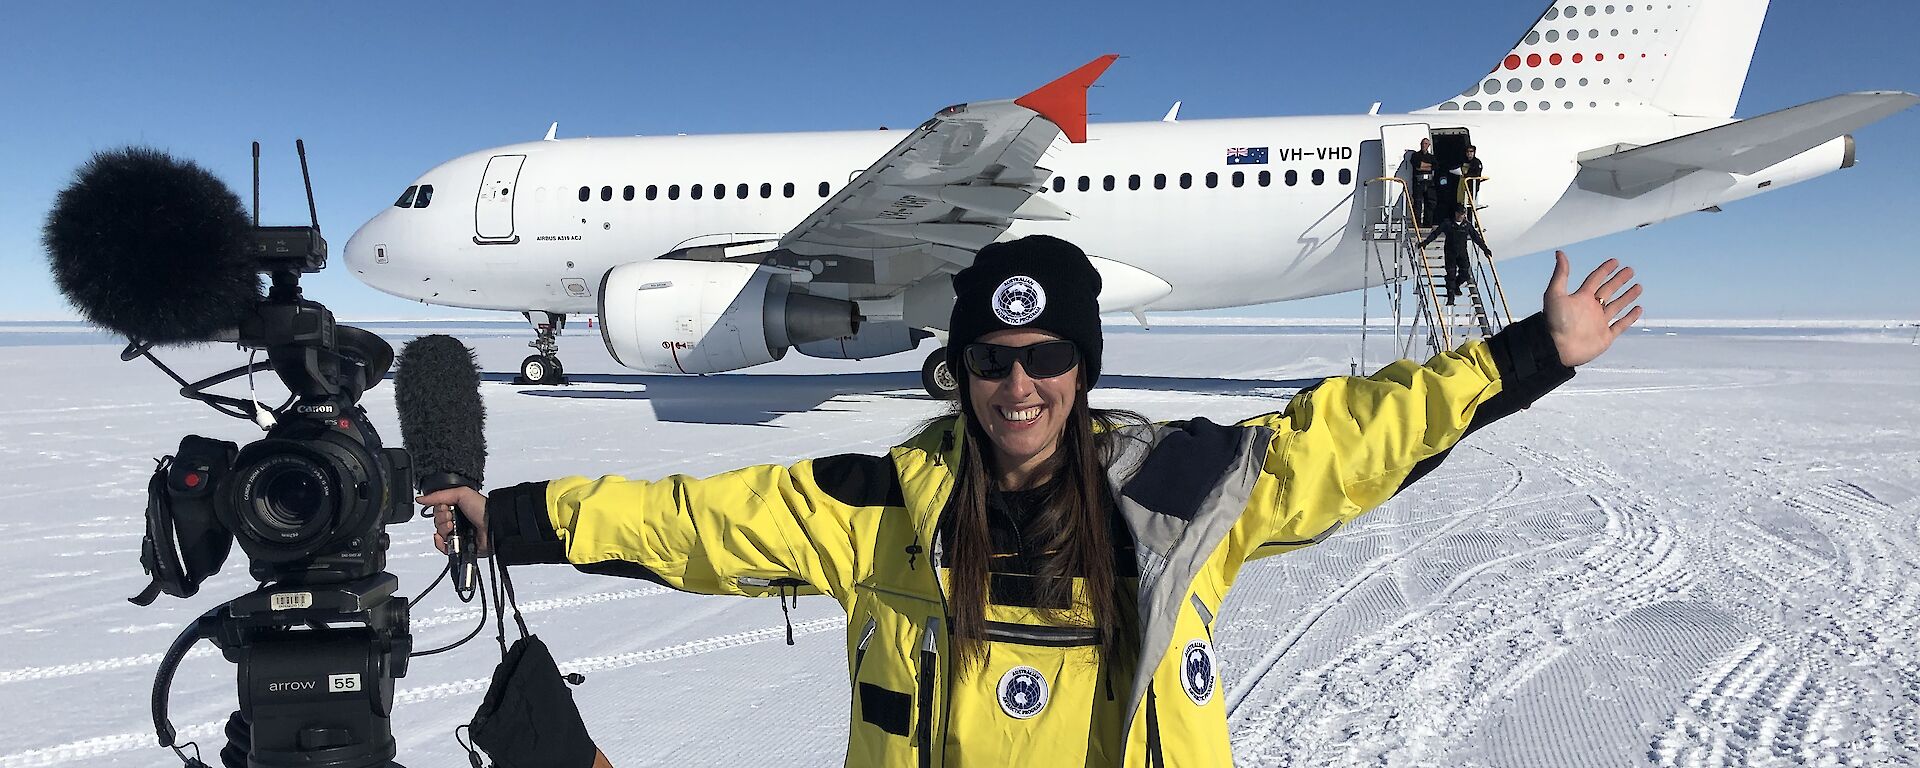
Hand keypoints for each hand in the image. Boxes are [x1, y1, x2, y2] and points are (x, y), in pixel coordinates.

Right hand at [420, 486, 490, 556]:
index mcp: (457, 508)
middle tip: (451, 517)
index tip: (445, 508)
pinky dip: (440, 543)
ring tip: (453, 526)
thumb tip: (421, 498)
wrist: (493, 525)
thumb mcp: (461, 493)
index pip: (437, 510)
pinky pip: (443, 547)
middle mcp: (457, 521)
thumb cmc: (482, 508)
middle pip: (437, 522)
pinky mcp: (459, 546)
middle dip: (441, 519)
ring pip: (439, 534)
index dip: (438, 509)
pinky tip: (443, 538)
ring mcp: (458, 534)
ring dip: (443, 530)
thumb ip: (439, 495)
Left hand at [1544, 251, 1642, 366]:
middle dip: (1619, 280)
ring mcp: (1599, 323)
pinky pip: (1620, 325)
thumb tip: (1560, 253)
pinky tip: (1638, 309)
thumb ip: (1561, 274)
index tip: (1615, 261)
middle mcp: (1590, 309)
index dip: (1605, 270)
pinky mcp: (1605, 337)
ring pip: (1617, 306)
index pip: (1595, 279)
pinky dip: (1630, 317)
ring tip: (1638, 287)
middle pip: (1608, 291)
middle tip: (1630, 270)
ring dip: (1627, 297)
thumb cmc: (1554, 322)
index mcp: (1580, 298)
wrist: (1557, 349)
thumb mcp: (1555, 294)